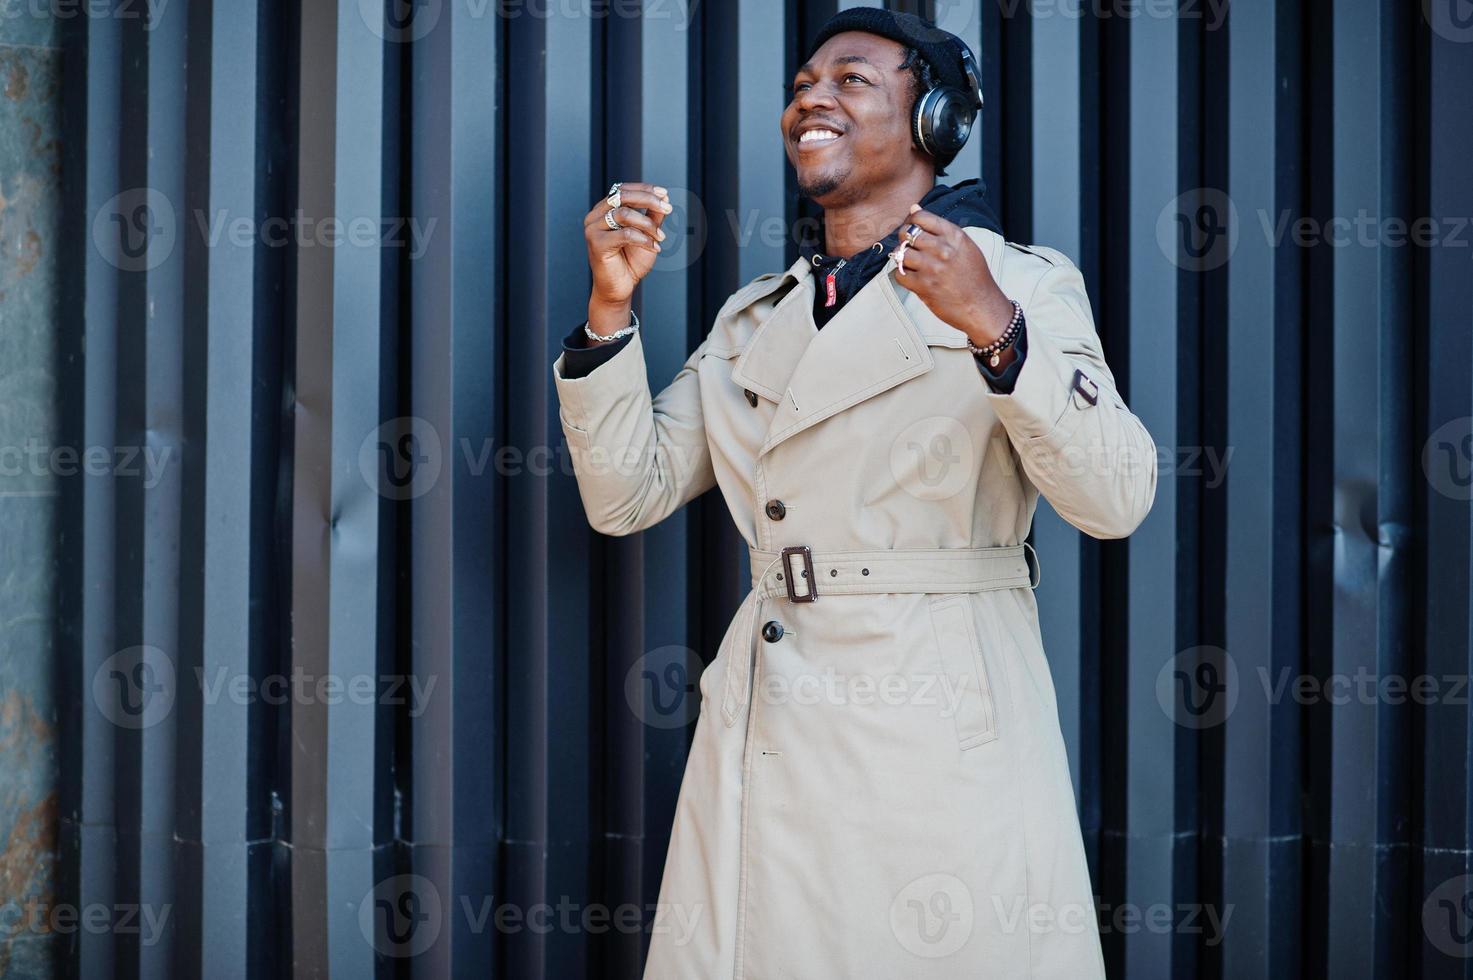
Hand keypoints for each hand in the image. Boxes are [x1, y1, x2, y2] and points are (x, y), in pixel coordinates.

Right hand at [584, 181, 671, 314]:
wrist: (620, 288)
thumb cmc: (631, 262)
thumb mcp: (647, 234)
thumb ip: (653, 216)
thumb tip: (664, 197)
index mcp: (605, 209)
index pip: (623, 189)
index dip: (645, 189)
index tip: (664, 194)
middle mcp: (595, 215)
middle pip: (622, 196)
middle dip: (648, 200)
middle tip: (667, 208)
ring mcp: (593, 228)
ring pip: (624, 214)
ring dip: (648, 225)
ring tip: (660, 238)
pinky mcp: (596, 243)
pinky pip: (625, 234)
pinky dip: (644, 239)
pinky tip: (654, 248)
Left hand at [893, 205, 1015, 350]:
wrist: (982, 306)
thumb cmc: (974, 277)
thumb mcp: (964, 246)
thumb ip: (940, 228)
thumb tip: (914, 209)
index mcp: (954, 236)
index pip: (921, 217)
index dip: (912, 222)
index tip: (913, 229)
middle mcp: (942, 249)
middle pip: (907, 233)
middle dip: (904, 239)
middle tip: (910, 248)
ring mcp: (932, 268)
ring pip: (900, 252)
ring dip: (901, 258)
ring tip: (911, 264)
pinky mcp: (923, 286)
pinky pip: (899, 274)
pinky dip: (901, 276)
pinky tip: (911, 277)